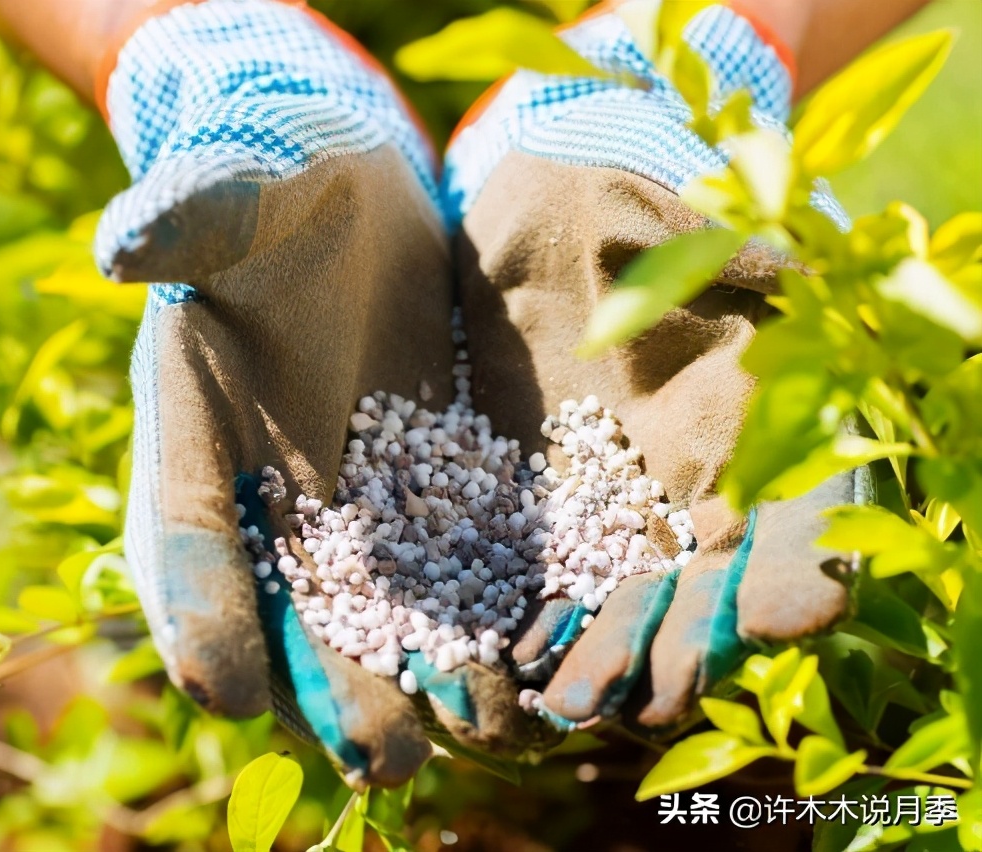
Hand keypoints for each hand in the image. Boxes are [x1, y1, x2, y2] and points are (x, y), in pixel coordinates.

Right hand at [96, 0, 546, 784]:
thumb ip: (192, 216)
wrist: (351, 200)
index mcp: (193, 437)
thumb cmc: (274, 189)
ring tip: (475, 733)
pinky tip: (532, 669)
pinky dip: (485, 623)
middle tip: (381, 755)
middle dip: (330, 685)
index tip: (222, 683)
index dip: (197, 608)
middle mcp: (268, 497)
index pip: (185, 536)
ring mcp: (351, 507)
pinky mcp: (431, 494)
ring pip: (376, 614)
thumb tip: (126, 240)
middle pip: (287, 611)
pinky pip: (453, 571)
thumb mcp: (236, 193)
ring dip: (419, 680)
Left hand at [444, 2, 859, 732]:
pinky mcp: (526, 509)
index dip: (799, 569)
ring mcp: (607, 509)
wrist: (543, 207)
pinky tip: (504, 657)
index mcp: (756, 434)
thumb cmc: (639, 207)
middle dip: (678, 645)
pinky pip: (528, 578)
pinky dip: (520, 621)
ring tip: (570, 700)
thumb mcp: (699, 237)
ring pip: (617, 604)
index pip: (799, 519)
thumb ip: (745, 288)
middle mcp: (689, 491)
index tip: (792, 611)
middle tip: (648, 695)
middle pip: (701, 591)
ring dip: (601, 658)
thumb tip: (803, 312)